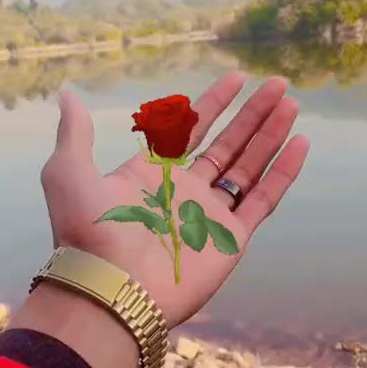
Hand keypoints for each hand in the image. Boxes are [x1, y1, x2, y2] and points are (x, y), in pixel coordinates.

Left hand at [40, 71, 308, 330]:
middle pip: (226, 144)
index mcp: (149, 175)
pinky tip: (299, 143)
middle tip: (280, 85)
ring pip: (248, 166)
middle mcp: (183, 192)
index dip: (213, 103)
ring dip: (270, 135)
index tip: (238, 78)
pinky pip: (263, 199)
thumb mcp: (68, 171)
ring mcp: (209, 216)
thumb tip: (67, 94)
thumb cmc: (87, 231)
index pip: (188, 130)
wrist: (110, 289)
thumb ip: (75, 132)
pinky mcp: (231, 239)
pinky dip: (283, 172)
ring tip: (292, 104)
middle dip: (252, 114)